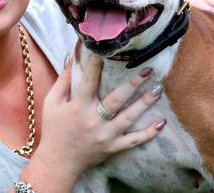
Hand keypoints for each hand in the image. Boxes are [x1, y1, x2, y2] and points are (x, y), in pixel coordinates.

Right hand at [34, 55, 163, 177]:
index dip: (96, 65)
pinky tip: (162, 122)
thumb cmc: (54, 129)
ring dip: (144, 103)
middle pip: (116, 100)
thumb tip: (72, 57)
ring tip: (158, 89)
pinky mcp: (113, 147)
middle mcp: (93, 121)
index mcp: (78, 107)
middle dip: (132, 84)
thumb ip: (63, 80)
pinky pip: (134, 140)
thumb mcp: (52, 103)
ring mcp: (105, 136)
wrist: (58, 163)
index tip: (106, 51)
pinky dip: (149, 133)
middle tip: (147, 70)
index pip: (89, 82)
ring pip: (128, 118)